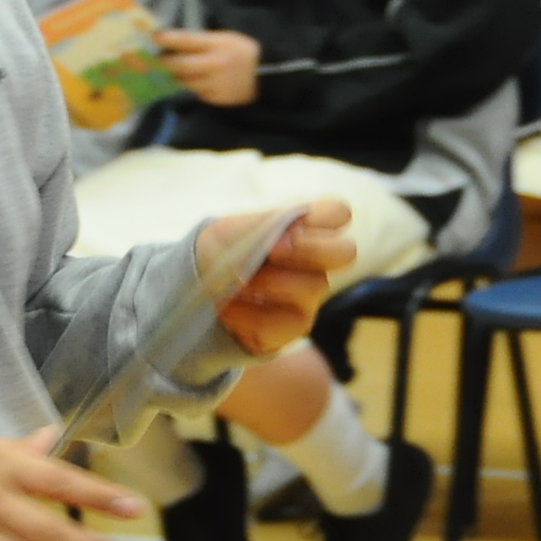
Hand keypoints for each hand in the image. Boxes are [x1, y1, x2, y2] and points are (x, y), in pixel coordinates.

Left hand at [157, 29, 259, 106]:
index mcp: (219, 45)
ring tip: (172, 72)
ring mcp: (216, 84)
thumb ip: (202, 43)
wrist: (269, 76)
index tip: (154, 38)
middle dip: (166, 63)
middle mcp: (216, 65)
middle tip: (157, 61)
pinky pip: (198, 93)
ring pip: (187, 82)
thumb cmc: (244, 53)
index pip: (188, 41)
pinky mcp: (218, 99)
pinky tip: (196, 82)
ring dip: (178, 77)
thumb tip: (174, 44)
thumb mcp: (226, 39)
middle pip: (181, 65)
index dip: (169, 39)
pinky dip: (194, 87)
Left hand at [204, 200, 354, 354]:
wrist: (195, 287)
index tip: (290, 222)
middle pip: (346, 252)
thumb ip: (266, 225)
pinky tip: (228, 308)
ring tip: (236, 281)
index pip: (339, 214)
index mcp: (305, 229)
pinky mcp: (293, 327)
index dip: (324, 216)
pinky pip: (285, 322)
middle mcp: (315, 263)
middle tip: (271, 250)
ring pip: (312, 286)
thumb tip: (287, 236)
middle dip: (309, 248)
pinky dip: (249, 313)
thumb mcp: (233, 228)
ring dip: (268, 281)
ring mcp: (308, 296)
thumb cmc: (222, 251)